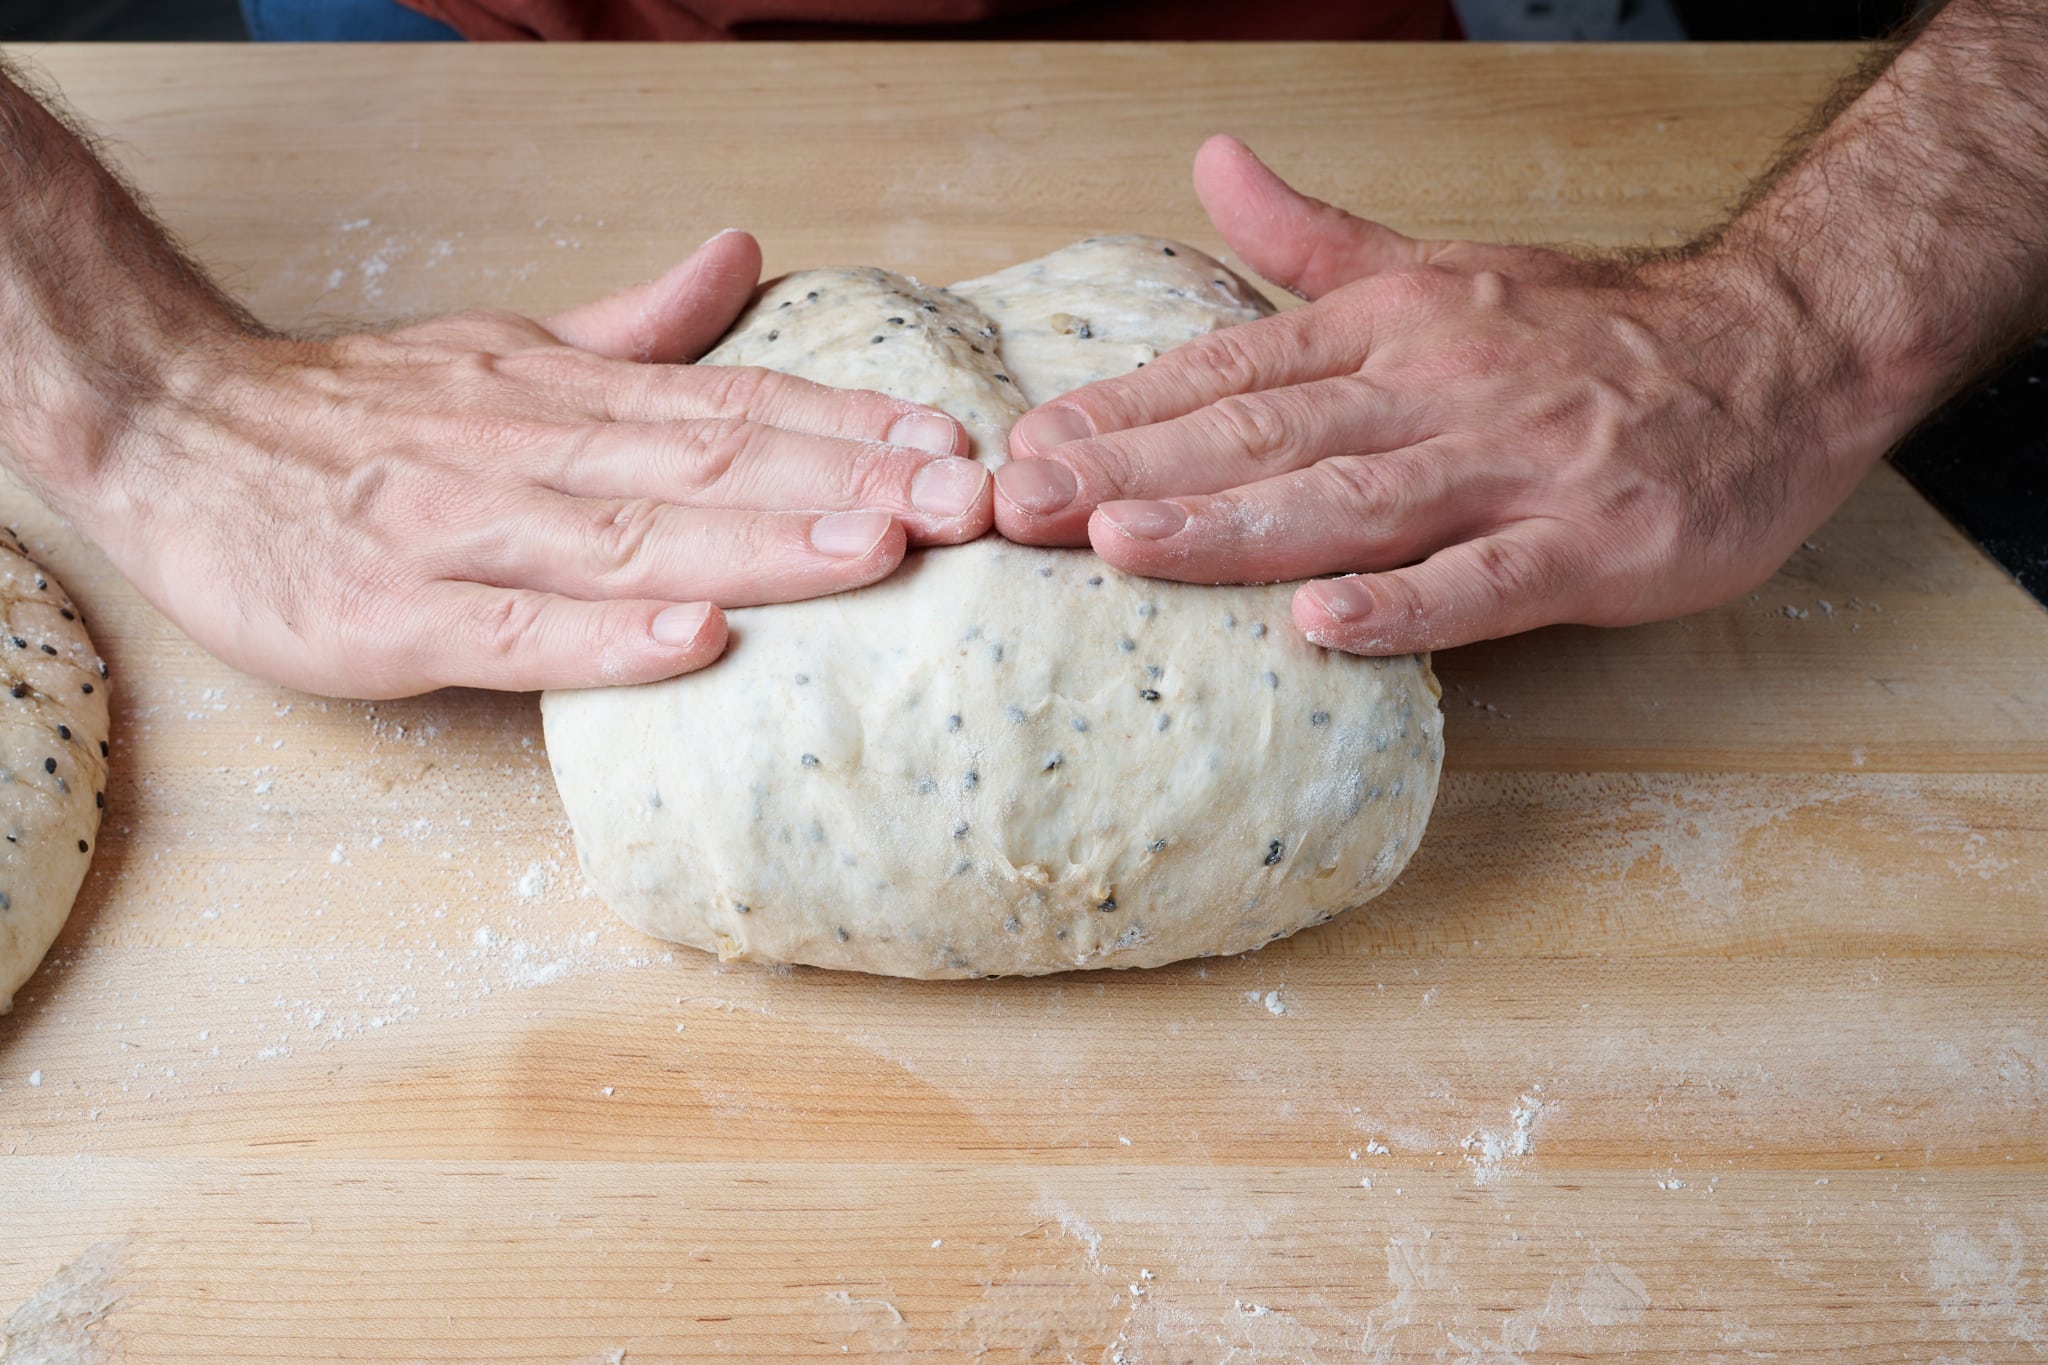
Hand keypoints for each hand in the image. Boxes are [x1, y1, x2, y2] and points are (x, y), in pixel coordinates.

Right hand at [72, 230, 990, 696]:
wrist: (169, 431)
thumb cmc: (354, 411)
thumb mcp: (504, 346)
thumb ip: (634, 325)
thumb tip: (743, 256)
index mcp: (562, 395)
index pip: (730, 407)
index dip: (845, 425)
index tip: (951, 442)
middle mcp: (526, 452)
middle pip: (707, 468)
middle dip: (846, 483)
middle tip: (964, 500)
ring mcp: (460, 530)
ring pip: (629, 540)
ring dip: (759, 548)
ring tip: (875, 553)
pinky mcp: (390, 613)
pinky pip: (511, 629)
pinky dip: (604, 639)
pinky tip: (696, 644)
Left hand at [992, 136, 1909, 653]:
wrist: (1783, 349)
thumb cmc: (1595, 332)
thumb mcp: (1444, 267)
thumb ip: (1315, 241)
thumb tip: (1213, 165)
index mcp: (1395, 324)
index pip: (1233, 368)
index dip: (1125, 408)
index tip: (1025, 445)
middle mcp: (1440, 385)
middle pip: (1265, 432)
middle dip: (1132, 468)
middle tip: (1019, 506)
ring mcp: (1516, 465)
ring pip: (1353, 500)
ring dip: (1232, 524)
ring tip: (1124, 544)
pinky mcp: (1593, 543)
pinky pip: (1486, 581)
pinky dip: (1405, 606)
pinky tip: (1320, 626)